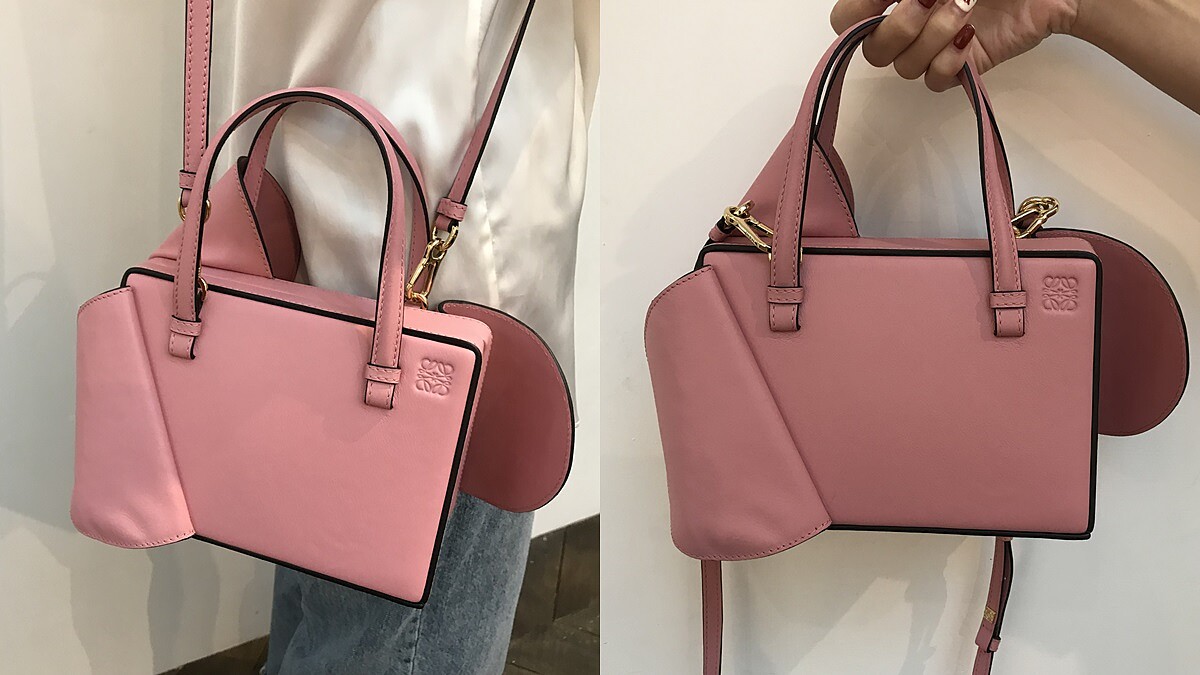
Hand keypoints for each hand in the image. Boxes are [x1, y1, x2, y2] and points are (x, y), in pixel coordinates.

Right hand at [830, 0, 1081, 90]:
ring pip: (904, 67)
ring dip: (934, 38)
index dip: (856, 15)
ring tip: (967, 11)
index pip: (846, 19)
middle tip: (931, 0)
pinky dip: (950, 63)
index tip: (887, 0)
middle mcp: (907, 24)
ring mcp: (931, 47)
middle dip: (900, 27)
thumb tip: (894, 1)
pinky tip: (970, 39)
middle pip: (872, 50)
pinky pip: (934, 81)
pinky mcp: (957, 67)